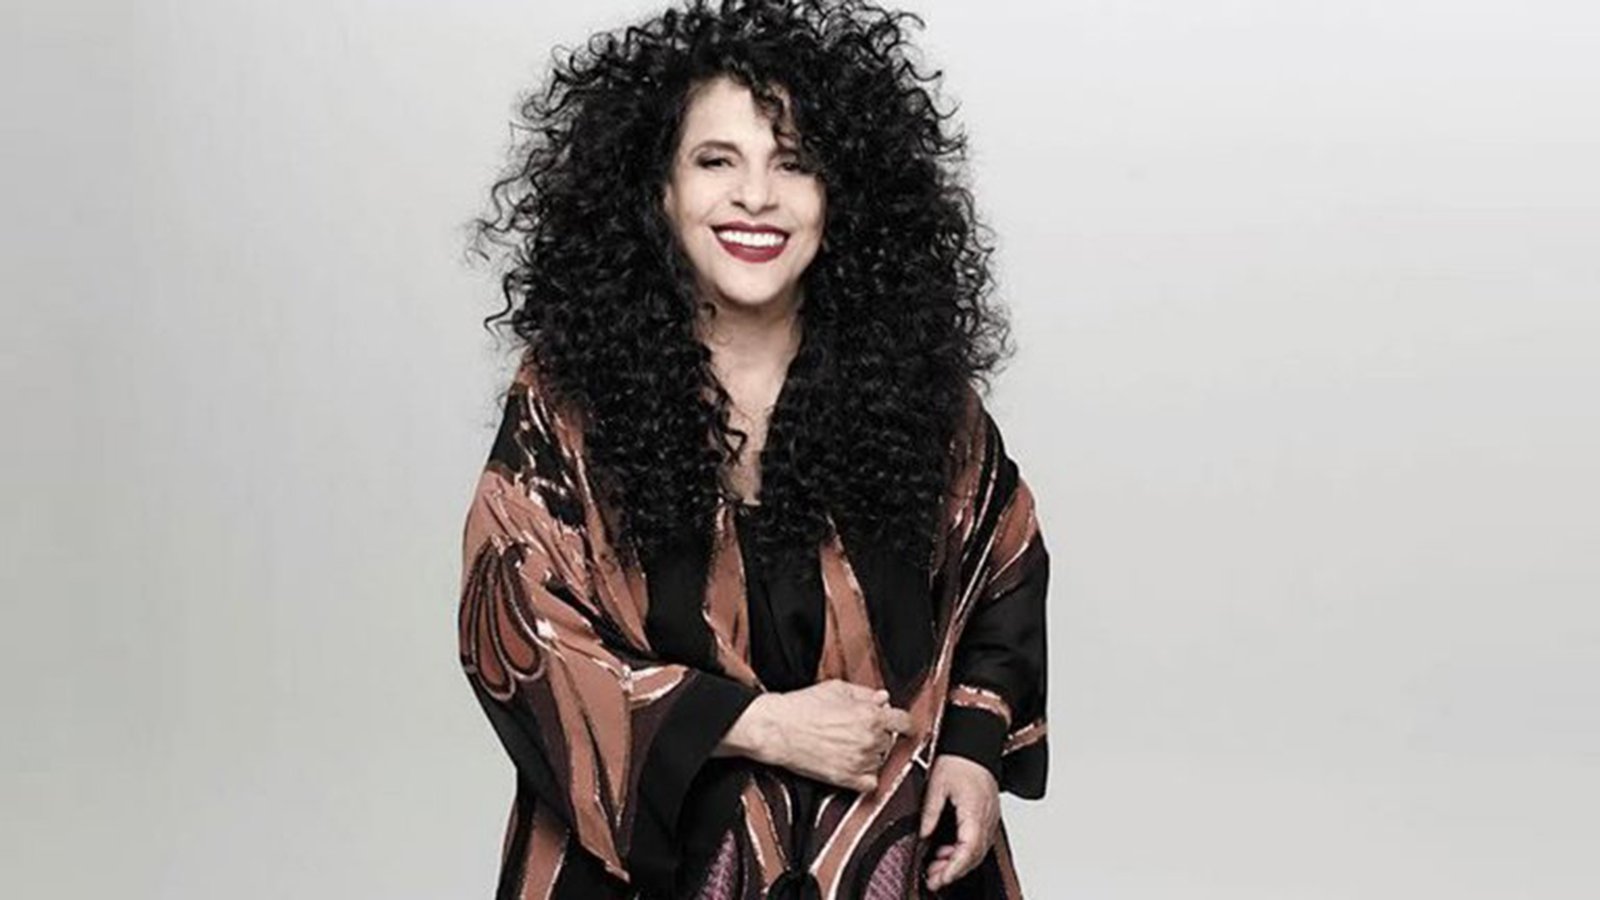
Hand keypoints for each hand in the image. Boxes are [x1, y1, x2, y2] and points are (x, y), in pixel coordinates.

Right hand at [734, 679, 910, 791]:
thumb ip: (865, 694)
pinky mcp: (847, 780)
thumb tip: (883, 699)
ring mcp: (859, 762)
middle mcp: (869, 740)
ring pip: (880, 760)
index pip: (905, 722)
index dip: (901, 721)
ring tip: (847, 744)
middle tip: (857, 728)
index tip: (898, 723)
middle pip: (889, 740)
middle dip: (878, 733)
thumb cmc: (801, 707)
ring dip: (871, 753)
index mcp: (870, 716)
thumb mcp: (837, 689)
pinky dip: (865, 775)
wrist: (776, 730)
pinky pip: (871, 782)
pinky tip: (852, 763)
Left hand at [919, 754, 999, 890]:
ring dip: (958, 863)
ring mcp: (990, 818)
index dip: (954, 868)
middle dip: (953, 871)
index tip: (939, 878)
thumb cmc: (959, 759)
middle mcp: (986, 817)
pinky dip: (964, 852)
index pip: (968, 849)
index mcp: (974, 811)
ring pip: (978, 851)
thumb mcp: (937, 784)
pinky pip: (979, 842)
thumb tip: (924, 834)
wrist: (974, 745)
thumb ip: (930, 812)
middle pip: (974, 856)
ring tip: (936, 867)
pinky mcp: (987, 816)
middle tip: (932, 878)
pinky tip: (948, 852)